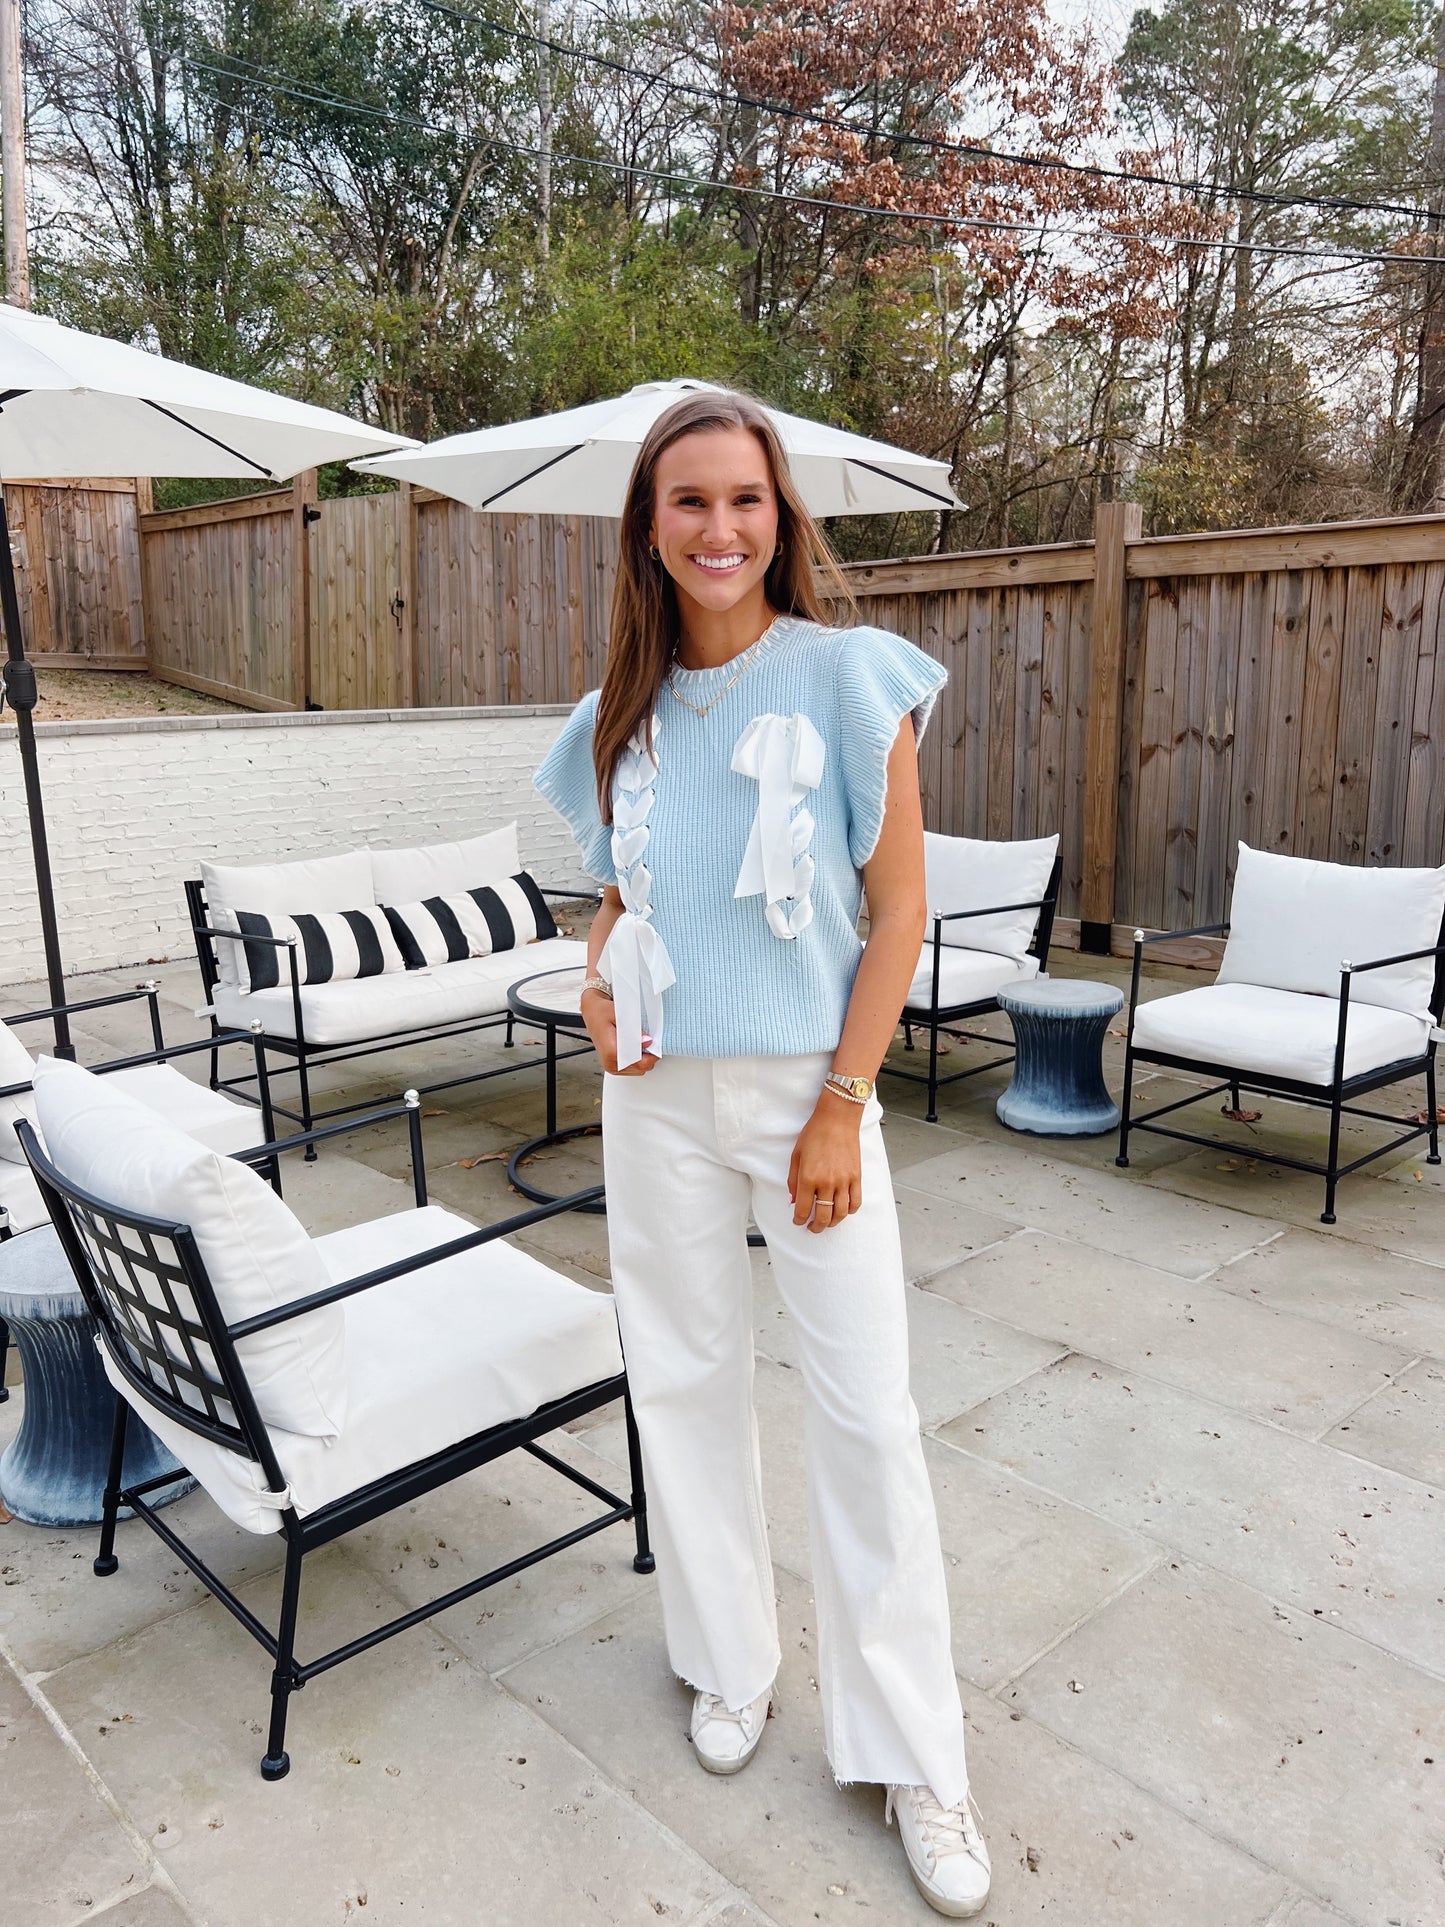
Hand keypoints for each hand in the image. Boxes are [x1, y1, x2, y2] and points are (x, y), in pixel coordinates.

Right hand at [581, 988, 657, 1075]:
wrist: (593, 1013)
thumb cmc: (602, 1013)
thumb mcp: (621, 1015)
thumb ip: (635, 1030)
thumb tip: (647, 1041)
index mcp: (611, 1053)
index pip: (640, 1063)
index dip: (651, 1051)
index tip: (651, 1040)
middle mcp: (610, 1063)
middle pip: (642, 1067)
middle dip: (648, 1054)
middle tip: (645, 1037)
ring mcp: (612, 1067)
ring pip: (640, 1069)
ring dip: (643, 1056)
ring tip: (637, 1040)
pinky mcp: (614, 1067)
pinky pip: (634, 1068)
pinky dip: (638, 1058)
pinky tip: (634, 1046)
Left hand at [787, 1096, 862, 1231]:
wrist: (837, 1119)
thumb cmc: (814, 1134)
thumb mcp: (796, 1156)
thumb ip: (793, 1180)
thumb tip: (793, 1201)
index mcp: (808, 1178)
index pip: (803, 1210)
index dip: (799, 1220)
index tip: (798, 1221)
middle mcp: (827, 1183)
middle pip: (823, 1217)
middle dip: (816, 1227)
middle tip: (812, 1228)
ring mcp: (844, 1181)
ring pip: (840, 1214)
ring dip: (833, 1223)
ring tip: (827, 1222)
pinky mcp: (856, 1177)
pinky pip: (855, 1203)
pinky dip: (849, 1211)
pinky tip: (842, 1211)